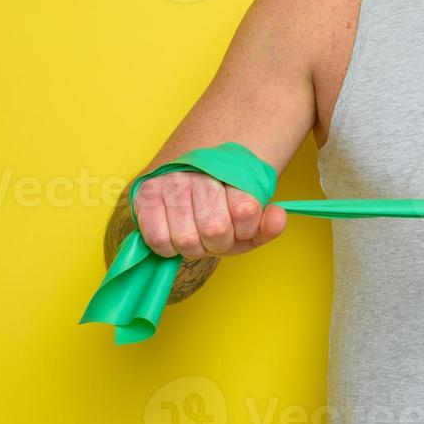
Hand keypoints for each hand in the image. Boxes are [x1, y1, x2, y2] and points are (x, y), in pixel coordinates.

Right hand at [134, 171, 287, 260]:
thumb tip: (278, 218)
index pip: (247, 210)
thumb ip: (267, 224)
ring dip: (193, 248)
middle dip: (218, 243)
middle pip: (216, 230)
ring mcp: (172, 182)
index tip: (240, 227)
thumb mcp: (248, 221)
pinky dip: (168, 248)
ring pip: (187, 240)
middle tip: (214, 235)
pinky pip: (159, 240)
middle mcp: (201, 174)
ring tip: (194, 234)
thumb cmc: (219, 209)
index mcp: (232, 174)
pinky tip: (173, 234)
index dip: (245, 230)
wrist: (182, 181)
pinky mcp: (145, 194)